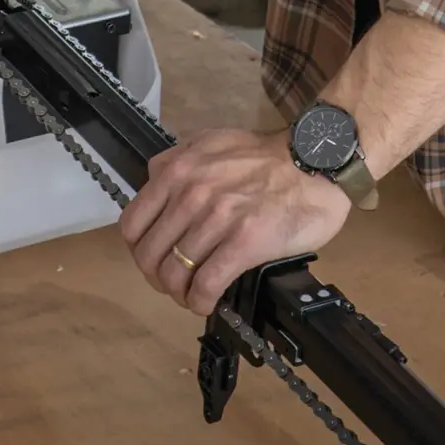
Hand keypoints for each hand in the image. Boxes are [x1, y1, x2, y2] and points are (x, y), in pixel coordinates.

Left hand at [119, 129, 352, 315]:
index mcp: (178, 171)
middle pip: (150, 256)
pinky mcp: (245, 242)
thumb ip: (177, 162)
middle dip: (158, 277)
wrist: (312, 162)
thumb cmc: (265, 156)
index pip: (132, 225)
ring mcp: (217, 217)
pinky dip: (200, 302)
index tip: (154, 258)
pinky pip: (206, 285)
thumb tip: (155, 184)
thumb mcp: (210, 143)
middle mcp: (191, 193)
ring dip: (180, 294)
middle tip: (175, 282)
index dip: (139, 250)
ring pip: (175, 275)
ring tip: (193, 294)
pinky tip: (208, 302)